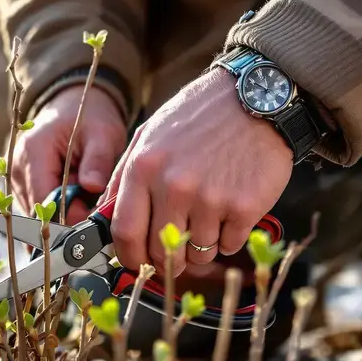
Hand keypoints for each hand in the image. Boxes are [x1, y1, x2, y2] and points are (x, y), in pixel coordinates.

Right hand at [11, 84, 126, 221]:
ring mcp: (16, 178)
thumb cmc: (89, 119)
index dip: (69, 216)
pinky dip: (57, 209)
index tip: (94, 218)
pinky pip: (38, 210)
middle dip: (68, 216)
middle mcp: (17, 168)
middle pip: (38, 212)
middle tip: (93, 205)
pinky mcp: (21, 186)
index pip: (44, 201)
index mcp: (33, 152)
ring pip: (38, 215)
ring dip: (63, 213)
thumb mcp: (103, 134)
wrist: (74, 107)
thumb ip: (97, 161)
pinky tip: (72, 195)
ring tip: (83, 193)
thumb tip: (92, 186)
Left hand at [101, 67, 292, 276]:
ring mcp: (211, 200)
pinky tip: (230, 211)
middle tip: (174, 252)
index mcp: (144, 169)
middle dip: (165, 259)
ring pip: (197, 253)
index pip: (125, 232)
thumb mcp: (149, 135)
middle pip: (160, 250)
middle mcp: (174, 187)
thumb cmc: (199, 117)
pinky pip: (229, 245)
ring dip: (200, 247)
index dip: (128, 256)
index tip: (135, 261)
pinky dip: (229, 237)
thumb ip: (124, 176)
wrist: (256, 99)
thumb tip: (106, 215)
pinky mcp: (244, 208)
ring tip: (208, 217)